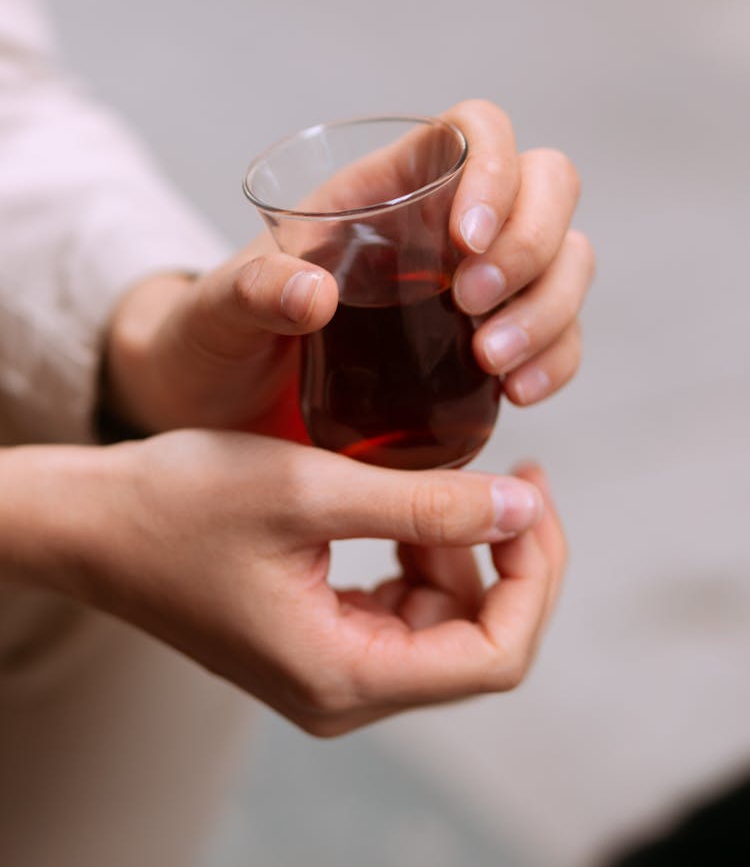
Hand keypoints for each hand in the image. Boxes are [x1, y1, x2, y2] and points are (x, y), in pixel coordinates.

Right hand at [64, 433, 563, 734]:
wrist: (92, 521)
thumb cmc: (180, 504)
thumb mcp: (310, 490)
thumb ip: (424, 505)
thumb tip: (521, 507)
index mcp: (343, 676)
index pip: (494, 656)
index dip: (533, 576)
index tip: (532, 496)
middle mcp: (343, 691)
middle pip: (479, 643)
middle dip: (511, 561)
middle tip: (517, 480)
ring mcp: (330, 669)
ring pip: (445, 624)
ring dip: (465, 554)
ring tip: (449, 486)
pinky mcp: (317, 638)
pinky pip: (403, 611)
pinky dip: (423, 558)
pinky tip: (410, 510)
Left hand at [101, 99, 592, 434]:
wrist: (221, 409)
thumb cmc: (214, 340)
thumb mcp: (218, 313)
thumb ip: (252, 293)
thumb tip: (316, 294)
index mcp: (385, 189)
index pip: (474, 130)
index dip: (494, 166)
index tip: (465, 240)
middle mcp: (444, 226)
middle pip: (546, 186)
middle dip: (531, 242)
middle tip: (472, 306)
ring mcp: (476, 285)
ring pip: (565, 259)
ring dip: (550, 306)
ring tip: (492, 363)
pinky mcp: (488, 347)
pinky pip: (557, 334)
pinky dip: (555, 358)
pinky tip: (518, 393)